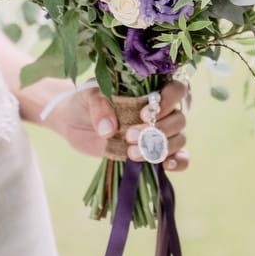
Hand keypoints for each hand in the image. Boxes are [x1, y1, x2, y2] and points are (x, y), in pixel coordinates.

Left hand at [46, 80, 189, 172]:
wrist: (74, 121)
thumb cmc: (86, 102)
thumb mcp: (89, 97)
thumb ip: (99, 106)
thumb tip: (109, 129)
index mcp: (151, 90)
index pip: (176, 90)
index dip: (167, 101)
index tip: (143, 113)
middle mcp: (161, 111)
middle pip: (178, 119)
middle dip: (156, 131)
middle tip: (129, 136)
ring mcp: (160, 133)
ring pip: (179, 139)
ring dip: (160, 149)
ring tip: (131, 153)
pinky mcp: (155, 153)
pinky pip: (180, 158)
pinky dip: (178, 162)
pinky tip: (165, 165)